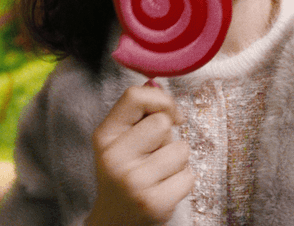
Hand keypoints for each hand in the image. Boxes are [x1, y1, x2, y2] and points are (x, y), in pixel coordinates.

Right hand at [85, 85, 193, 225]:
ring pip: (181, 148)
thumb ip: (137, 112)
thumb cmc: (124, 173)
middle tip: (154, 154)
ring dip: (178, 160)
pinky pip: (189, 175)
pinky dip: (183, 181)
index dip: (161, 100)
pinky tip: (165, 188)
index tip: (168, 115)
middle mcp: (114, 158)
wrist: (115, 220)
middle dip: (168, 136)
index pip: (135, 96)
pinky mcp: (154, 203)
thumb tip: (156, 82)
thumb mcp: (120, 140)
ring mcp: (134, 182)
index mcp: (104, 136)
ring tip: (160, 173)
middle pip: (163, 122)